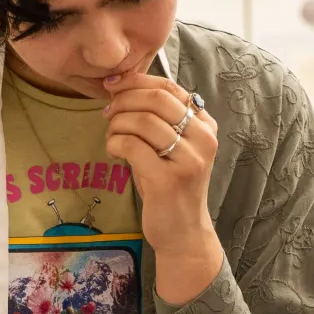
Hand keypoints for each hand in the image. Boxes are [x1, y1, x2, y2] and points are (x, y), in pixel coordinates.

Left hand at [102, 73, 222, 302]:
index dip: (136, 80)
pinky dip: (115, 143)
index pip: (169, 87)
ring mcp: (189, 160)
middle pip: (156, 99)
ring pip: (143, 120)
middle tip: (107, 112)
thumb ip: (159, 118)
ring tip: (111, 136)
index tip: (112, 85)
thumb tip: (121, 86)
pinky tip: (113, 152)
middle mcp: (203, 139)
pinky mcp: (168, 179)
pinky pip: (132, 145)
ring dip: (117, 123)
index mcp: (206, 126)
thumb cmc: (170, 186)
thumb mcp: (172, 147)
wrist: (183, 233)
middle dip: (123, 100)